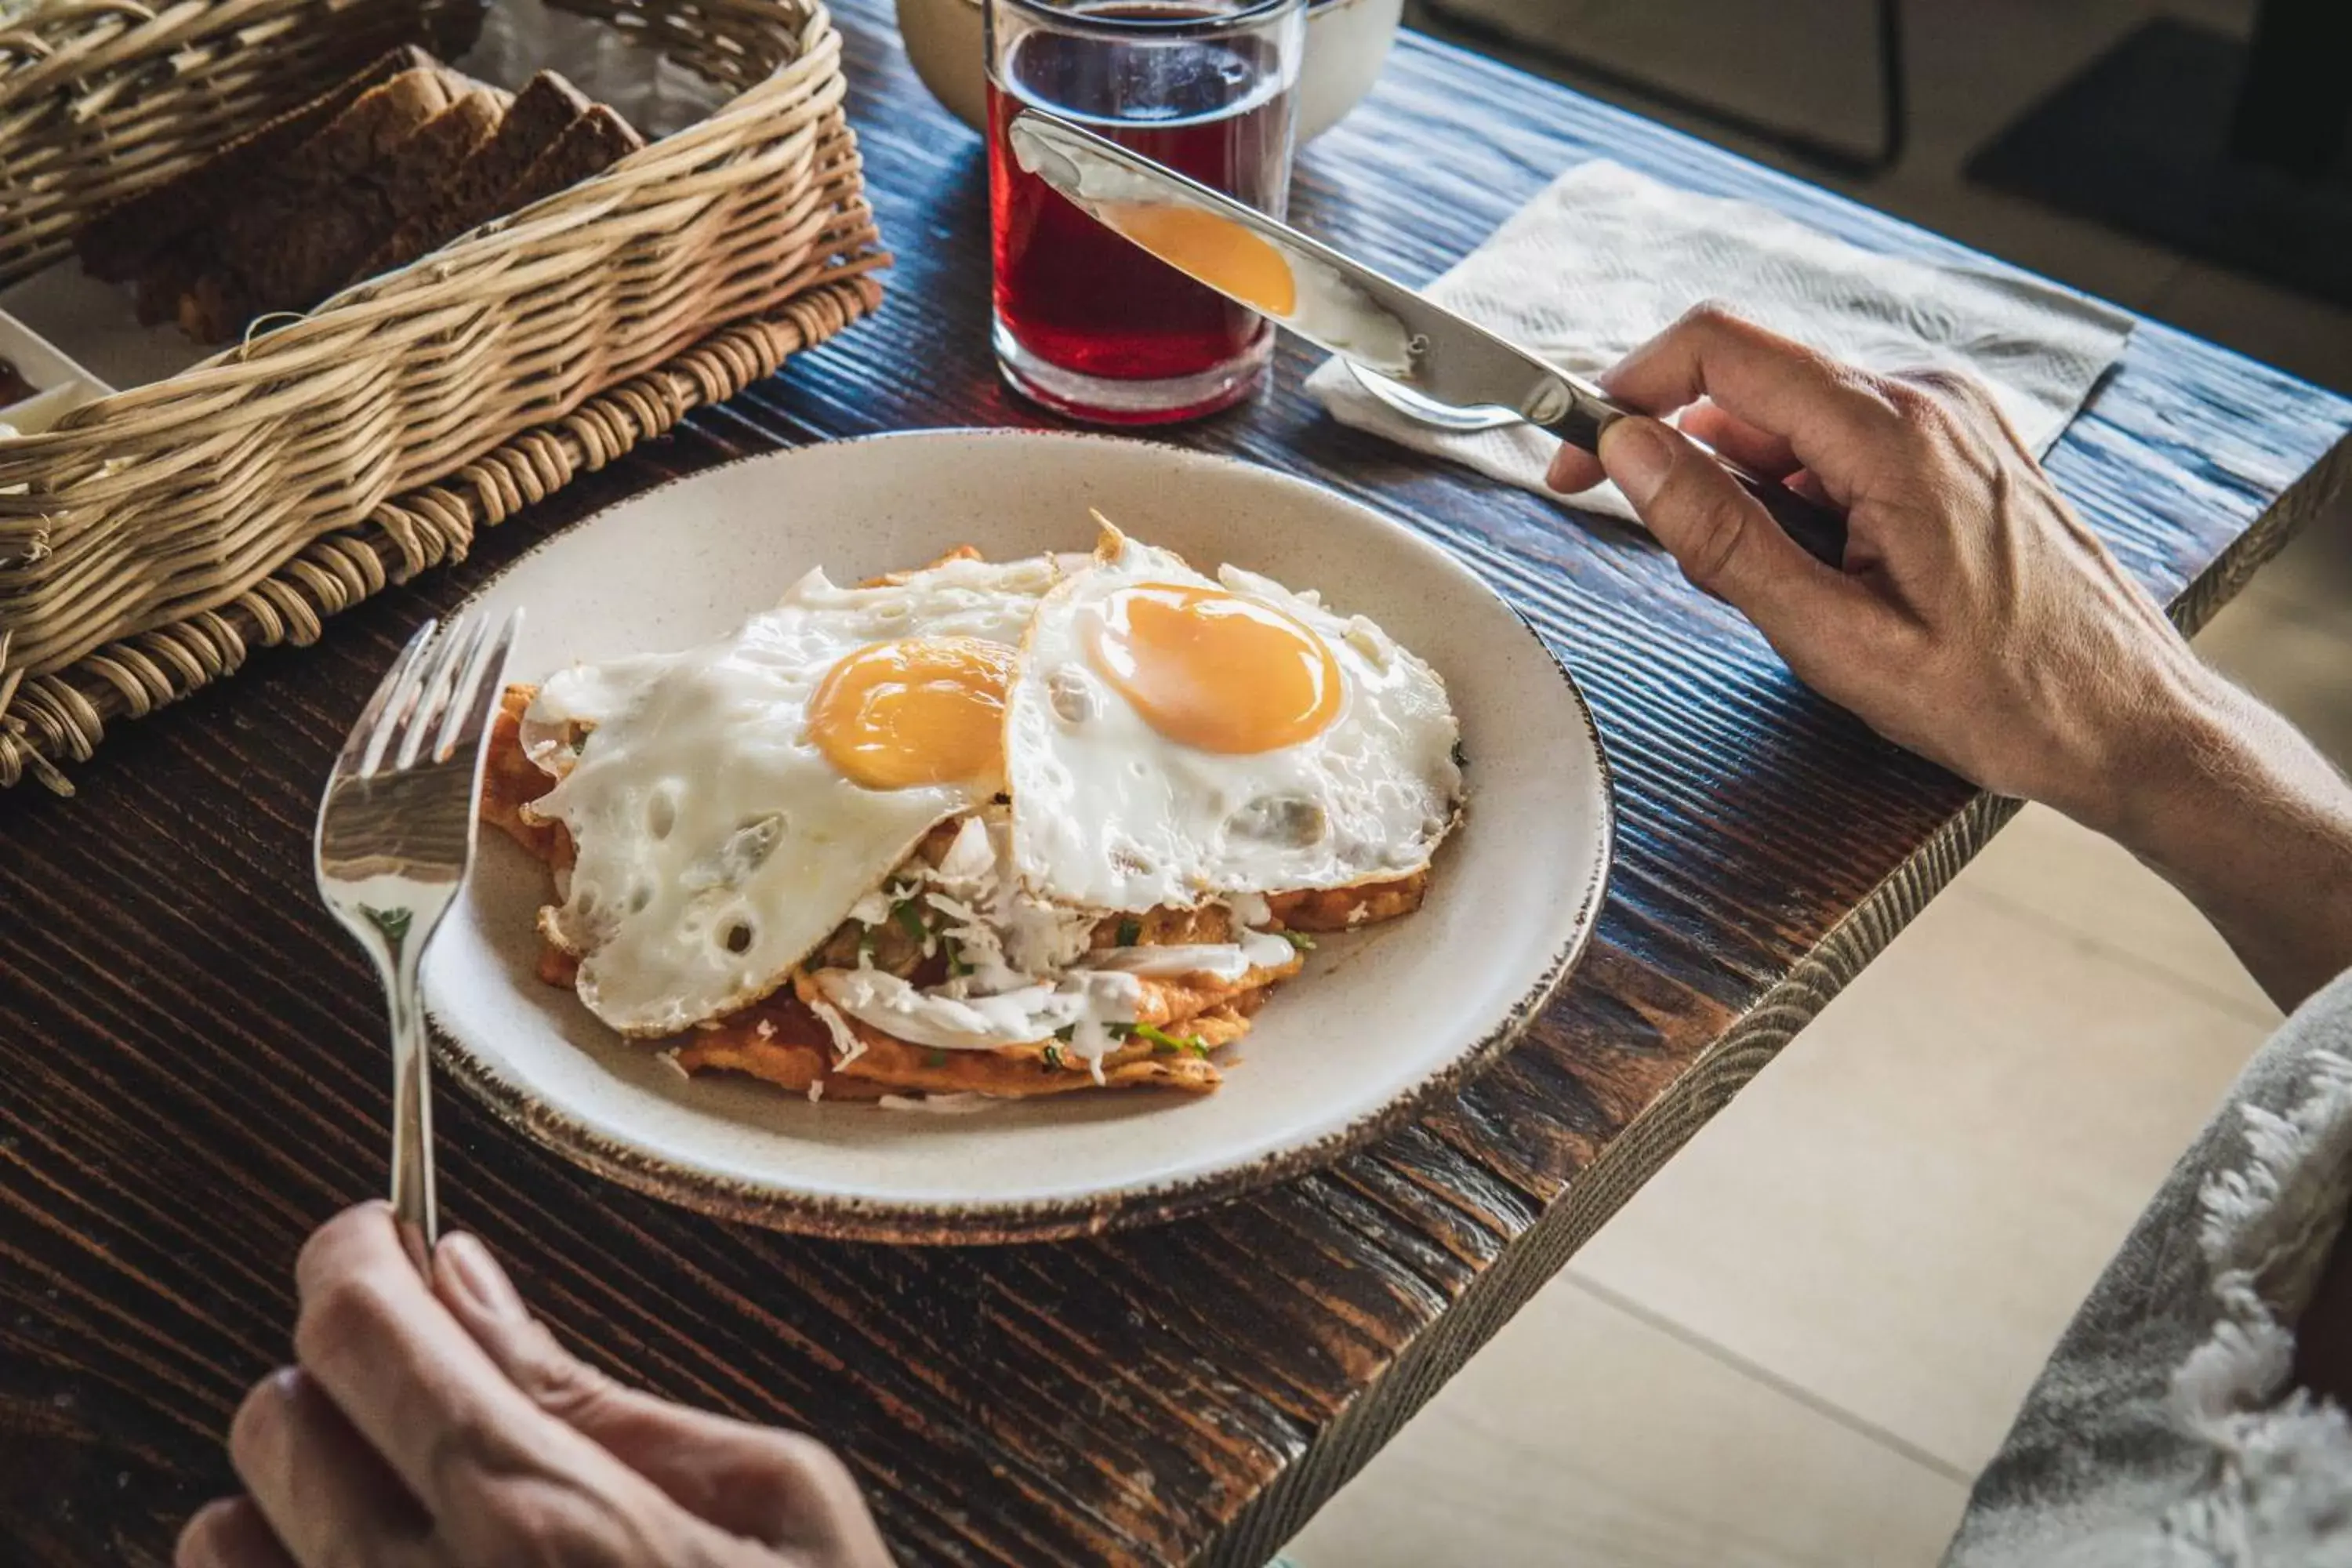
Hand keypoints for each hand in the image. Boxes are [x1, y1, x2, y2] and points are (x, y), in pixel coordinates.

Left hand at [177, 1203, 893, 1567]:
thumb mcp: (778, 1501)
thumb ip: (605, 1397)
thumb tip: (468, 1284)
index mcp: (548, 1520)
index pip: (357, 1333)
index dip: (356, 1256)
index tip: (381, 1238)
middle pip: (271, 1422)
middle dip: (341, 1369)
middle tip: (429, 1373)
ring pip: (220, 1540)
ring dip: (296, 1497)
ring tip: (405, 1502)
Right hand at [1547, 302, 2207, 826]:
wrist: (2133, 723)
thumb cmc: (2005, 699)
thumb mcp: (1835, 638)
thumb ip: (1721, 537)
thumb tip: (1629, 453)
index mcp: (1895, 435)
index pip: (1722, 348)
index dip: (1626, 388)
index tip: (1577, 450)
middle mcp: (1926, 399)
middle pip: (1749, 386)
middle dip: (1682, 459)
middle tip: (1665, 551)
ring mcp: (1948, 416)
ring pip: (1790, 422)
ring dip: (1748, 495)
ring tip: (1787, 596)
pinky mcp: (1957, 444)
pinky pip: (1840, 443)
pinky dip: (1801, 500)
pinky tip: (1826, 577)